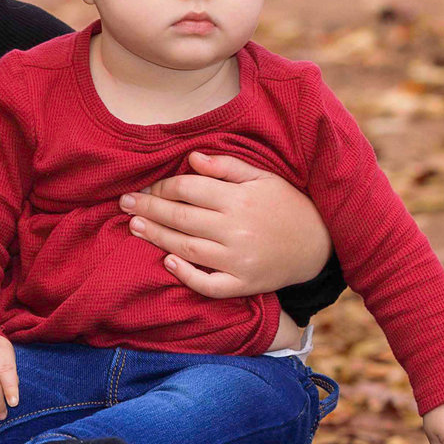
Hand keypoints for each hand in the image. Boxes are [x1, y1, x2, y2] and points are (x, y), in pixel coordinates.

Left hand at [123, 152, 331, 298]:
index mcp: (239, 199)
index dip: (162, 187)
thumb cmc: (287, 206)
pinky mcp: (243, 285)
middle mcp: (236, 229)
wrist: (319, 246)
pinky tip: (167, 262)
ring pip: (186, 248)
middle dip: (148, 209)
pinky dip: (185, 275)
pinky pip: (208, 284)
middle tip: (124, 203)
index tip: (146, 186)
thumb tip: (191, 158)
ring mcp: (238, 260)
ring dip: (156, 237)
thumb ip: (226, 167)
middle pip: (181, 217)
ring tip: (134, 226)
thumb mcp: (263, 178)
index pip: (188, 189)